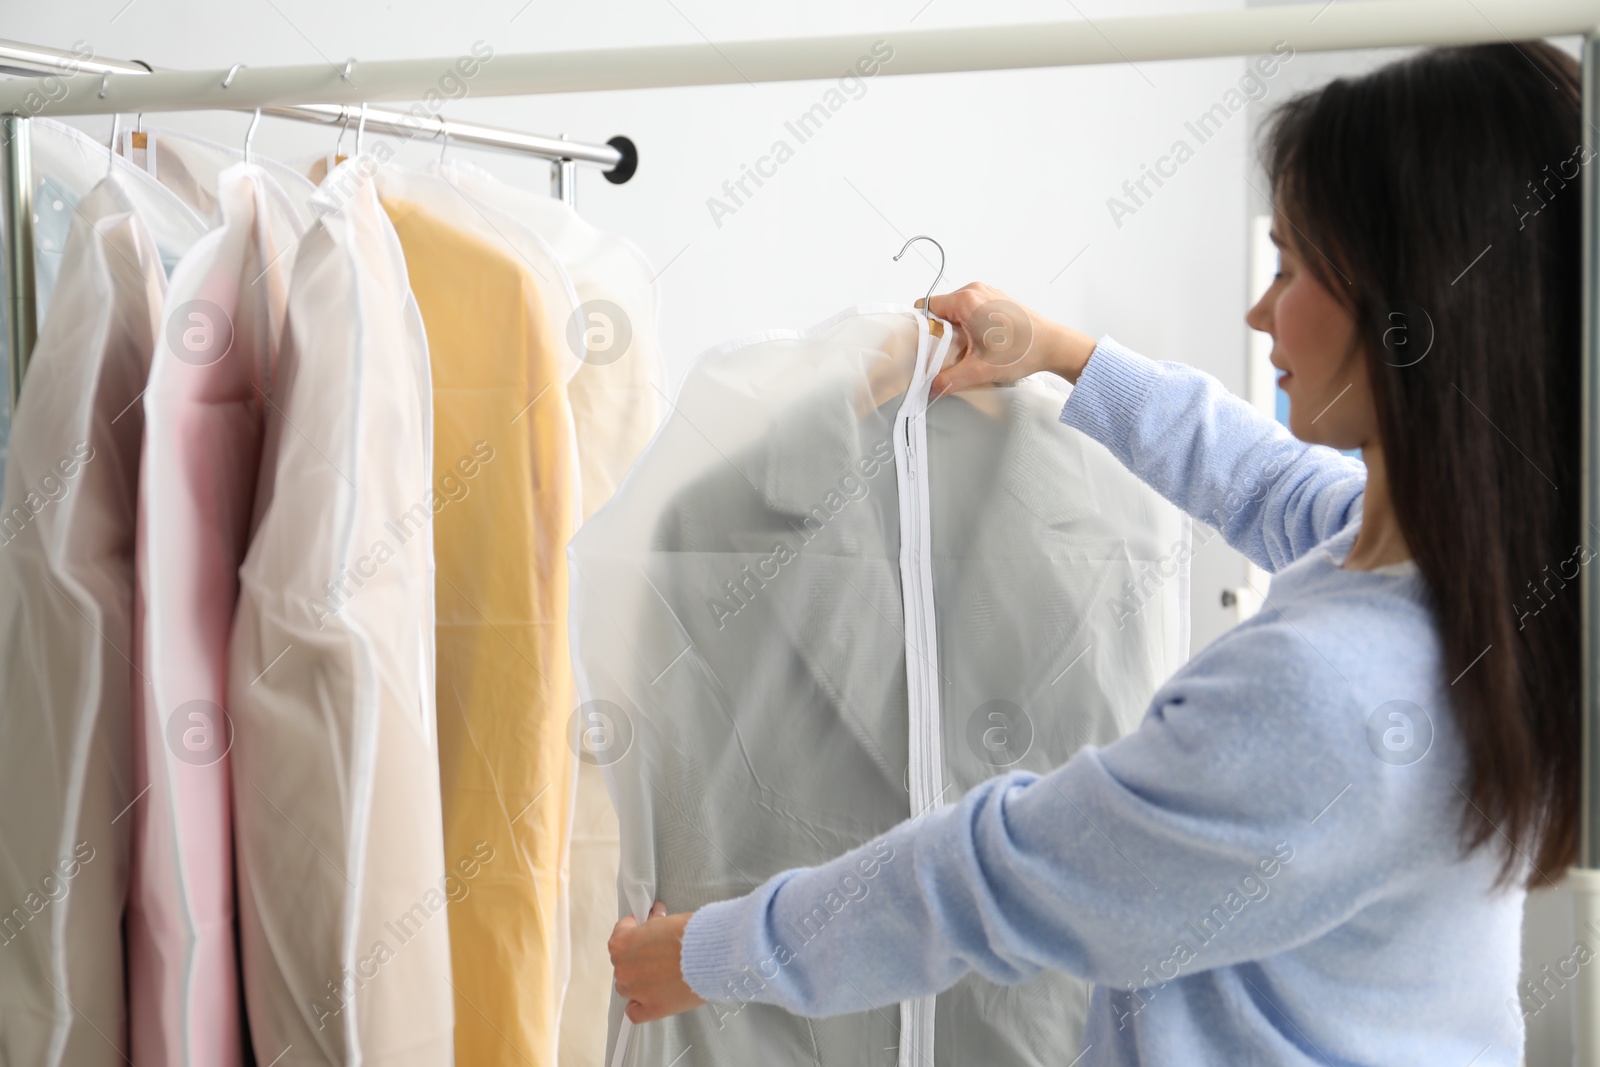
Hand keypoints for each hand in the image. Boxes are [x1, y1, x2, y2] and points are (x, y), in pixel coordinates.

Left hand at [609, 902, 705, 1022]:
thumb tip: (653, 924)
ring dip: (639, 982)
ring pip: (627, 988)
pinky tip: (650, 999)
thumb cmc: (692, 934)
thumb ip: (652, 927)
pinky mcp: (652, 1008)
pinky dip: (640, 1007)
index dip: (633, 932)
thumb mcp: (665, 921)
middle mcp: (624, 969)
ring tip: (661, 975)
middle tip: (658, 954)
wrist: (711, 954)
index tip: (641, 931)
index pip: (619, 936)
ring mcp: (636, 991)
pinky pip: (635, 1013)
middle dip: (638, 958)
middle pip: (623, 964)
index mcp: (622, 944)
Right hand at [923, 283, 1097, 398]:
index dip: (923, 328)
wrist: (1053, 346)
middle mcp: (975, 290)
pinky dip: (968, 324)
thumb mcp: (980, 370)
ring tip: (966, 349)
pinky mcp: (995, 299)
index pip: (927, 307)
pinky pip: (970, 309)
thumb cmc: (1023, 350)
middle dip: (939, 331)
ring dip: (955, 329)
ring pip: (955, 309)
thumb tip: (931, 388)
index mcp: (967, 300)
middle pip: (940, 308)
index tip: (926, 346)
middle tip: (948, 353)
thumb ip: (949, 380)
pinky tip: (978, 342)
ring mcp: (987, 292)